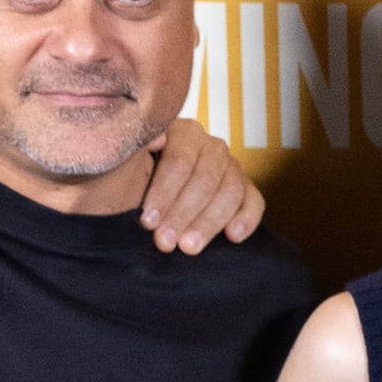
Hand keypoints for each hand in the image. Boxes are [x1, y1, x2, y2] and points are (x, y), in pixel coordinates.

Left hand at [134, 118, 268, 253]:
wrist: (143, 195)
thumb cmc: (132, 182)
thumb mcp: (127, 164)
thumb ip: (137, 148)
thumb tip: (156, 140)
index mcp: (184, 133)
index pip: (180, 160)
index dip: (164, 192)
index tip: (147, 221)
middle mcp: (211, 146)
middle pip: (205, 179)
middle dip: (183, 214)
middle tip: (164, 241)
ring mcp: (232, 168)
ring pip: (230, 193)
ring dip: (208, 223)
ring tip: (188, 247)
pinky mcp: (246, 190)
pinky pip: (254, 202)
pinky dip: (246, 220)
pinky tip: (232, 237)